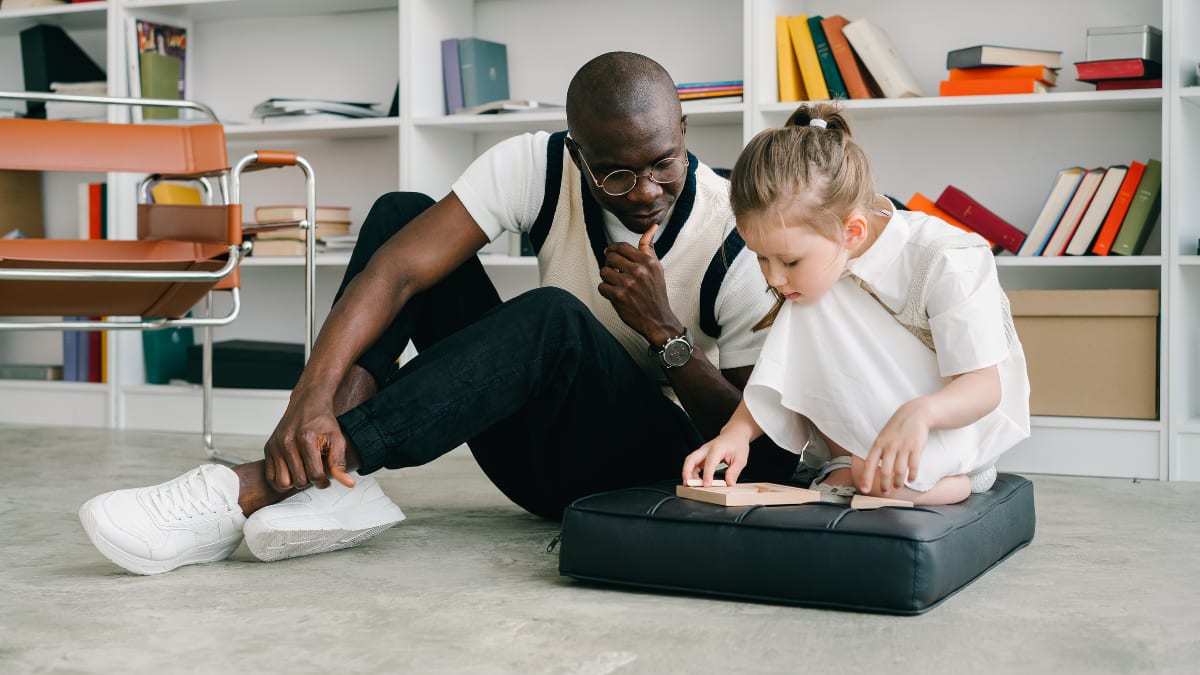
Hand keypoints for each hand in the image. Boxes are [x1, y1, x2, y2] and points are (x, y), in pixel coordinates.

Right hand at [263, 390, 355, 491]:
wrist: (307, 403)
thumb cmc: (322, 420)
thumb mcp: (337, 439)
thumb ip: (340, 463)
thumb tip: (348, 484)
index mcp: (306, 439)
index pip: (314, 475)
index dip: (323, 482)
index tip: (326, 480)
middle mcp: (287, 442)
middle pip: (298, 481)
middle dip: (310, 482)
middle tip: (316, 473)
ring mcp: (275, 446)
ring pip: (282, 482)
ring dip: (295, 482)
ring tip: (304, 473)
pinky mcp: (268, 448)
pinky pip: (270, 476)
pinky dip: (281, 479)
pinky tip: (293, 472)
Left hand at [597, 224, 679, 341]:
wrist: (658, 319)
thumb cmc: (656, 293)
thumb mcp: (657, 268)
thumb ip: (649, 248)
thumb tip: (651, 227)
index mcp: (648, 261)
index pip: (622, 246)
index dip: (613, 249)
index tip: (610, 254)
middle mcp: (639, 270)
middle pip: (610, 257)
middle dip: (609, 264)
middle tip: (613, 271)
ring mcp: (628, 283)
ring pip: (604, 271)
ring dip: (607, 278)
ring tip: (615, 284)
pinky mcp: (619, 296)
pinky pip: (602, 286)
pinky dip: (606, 291)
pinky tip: (615, 294)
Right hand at [682, 434, 750, 486]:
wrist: (734, 434)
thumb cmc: (737, 445)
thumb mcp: (741, 459)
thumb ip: (734, 472)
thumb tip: (729, 484)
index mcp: (717, 448)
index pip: (709, 463)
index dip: (707, 474)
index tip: (706, 485)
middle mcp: (706, 449)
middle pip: (691, 459)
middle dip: (687, 472)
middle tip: (688, 484)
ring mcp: (702, 452)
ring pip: (689, 461)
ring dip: (687, 473)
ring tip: (690, 485)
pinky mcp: (702, 456)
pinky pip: (693, 464)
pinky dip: (691, 473)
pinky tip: (696, 481)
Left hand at [859, 399, 929, 495]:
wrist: (914, 414)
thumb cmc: (896, 428)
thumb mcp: (883, 437)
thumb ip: (879, 453)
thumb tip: (875, 471)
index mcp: (878, 444)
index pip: (869, 463)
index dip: (866, 478)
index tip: (864, 489)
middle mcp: (890, 446)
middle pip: (885, 470)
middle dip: (884, 484)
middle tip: (885, 492)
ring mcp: (903, 447)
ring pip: (899, 471)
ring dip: (898, 482)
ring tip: (897, 487)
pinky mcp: (916, 447)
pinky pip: (914, 465)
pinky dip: (912, 475)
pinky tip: (911, 480)